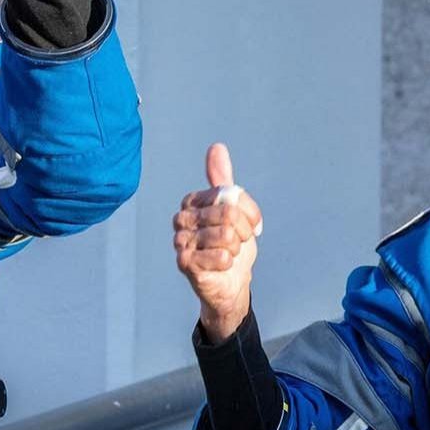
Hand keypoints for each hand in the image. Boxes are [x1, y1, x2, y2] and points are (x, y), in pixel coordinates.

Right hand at [174, 143, 263, 343]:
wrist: (230, 283)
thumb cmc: (231, 245)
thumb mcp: (235, 210)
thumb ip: (224, 180)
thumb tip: (216, 147)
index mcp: (192, 201)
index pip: (231, 195)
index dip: (249, 213)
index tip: (249, 225)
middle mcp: (182, 217)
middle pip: (229, 214)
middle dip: (244, 232)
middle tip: (239, 243)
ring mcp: (180, 240)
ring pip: (227, 236)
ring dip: (236, 249)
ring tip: (229, 254)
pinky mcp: (184, 262)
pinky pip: (222, 256)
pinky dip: (229, 263)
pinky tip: (220, 266)